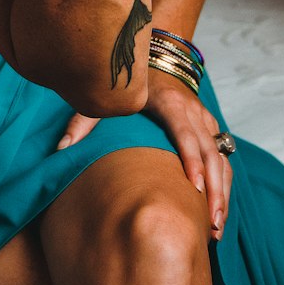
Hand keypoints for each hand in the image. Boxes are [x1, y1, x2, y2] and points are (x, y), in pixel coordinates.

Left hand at [54, 68, 232, 238]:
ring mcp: (204, 118)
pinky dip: (223, 184)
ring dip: (222, 191)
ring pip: (221, 157)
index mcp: (169, 102)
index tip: (194, 190)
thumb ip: (82, 122)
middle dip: (214, 188)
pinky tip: (217, 211)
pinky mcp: (210, 126)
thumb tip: (61, 150)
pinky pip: (223, 157)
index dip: (192, 161)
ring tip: (216, 227)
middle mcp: (192, 109)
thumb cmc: (127, 83)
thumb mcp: (104, 97)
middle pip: (211, 151)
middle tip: (210, 224)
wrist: (155, 57)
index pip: (185, 133)